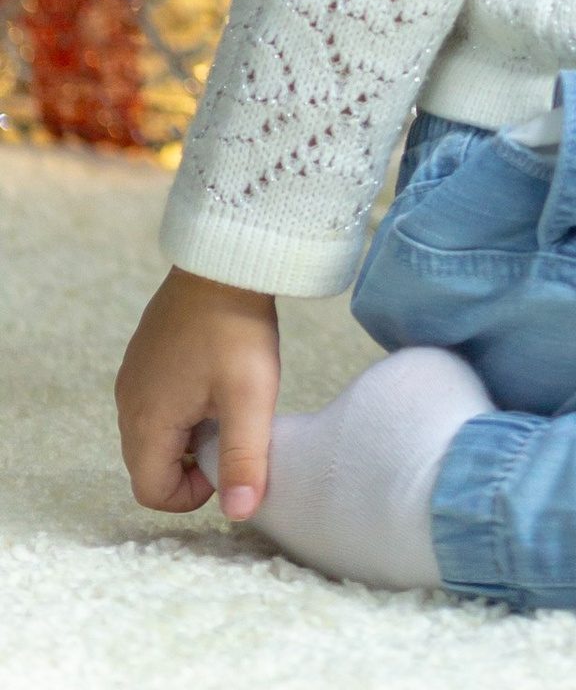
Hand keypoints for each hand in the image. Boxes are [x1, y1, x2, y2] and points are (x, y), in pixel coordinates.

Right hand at [117, 268, 279, 517]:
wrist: (225, 259)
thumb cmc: (236, 329)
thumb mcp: (250, 398)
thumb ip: (244, 459)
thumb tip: (239, 514)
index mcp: (146, 421)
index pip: (151, 492)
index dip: (190, 495)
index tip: (226, 464)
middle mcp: (128, 402)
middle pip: (148, 465)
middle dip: (187, 467)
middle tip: (230, 436)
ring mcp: (133, 376)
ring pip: (151, 434)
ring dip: (186, 437)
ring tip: (226, 407)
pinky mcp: (144, 355)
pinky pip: (154, 403)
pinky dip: (181, 410)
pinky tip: (214, 382)